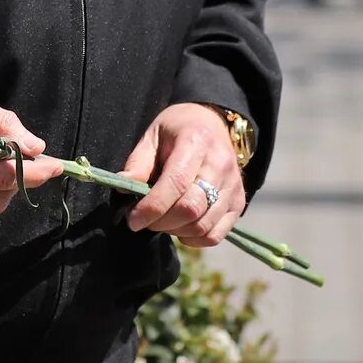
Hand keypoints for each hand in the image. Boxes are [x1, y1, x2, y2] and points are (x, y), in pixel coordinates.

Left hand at [121, 102, 246, 248]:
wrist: (212, 123)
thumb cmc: (177, 130)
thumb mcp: (152, 135)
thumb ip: (138, 162)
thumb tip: (123, 187)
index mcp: (196, 141)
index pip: (176, 183)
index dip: (152, 207)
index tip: (133, 219)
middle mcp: (220, 164)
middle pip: (191, 208)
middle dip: (161, 222)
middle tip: (145, 219)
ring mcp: (233, 185)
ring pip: (203, 225)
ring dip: (175, 231)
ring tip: (162, 220)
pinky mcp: (239, 201)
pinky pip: (215, 235)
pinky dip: (194, 239)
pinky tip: (181, 227)